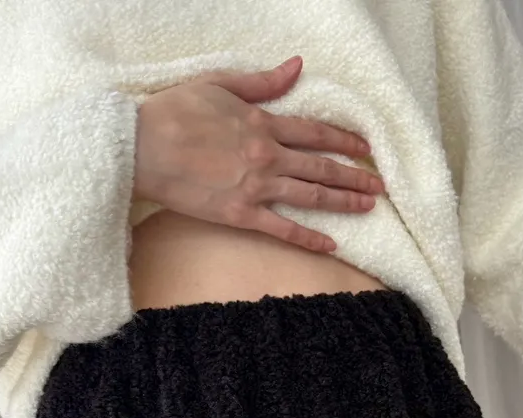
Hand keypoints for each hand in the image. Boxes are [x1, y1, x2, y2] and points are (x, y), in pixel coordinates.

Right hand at [132, 56, 384, 253]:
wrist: (141, 147)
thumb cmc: (174, 112)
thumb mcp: (220, 84)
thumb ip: (262, 82)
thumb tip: (296, 67)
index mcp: (262, 123)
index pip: (315, 132)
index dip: (344, 140)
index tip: (367, 149)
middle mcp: (267, 156)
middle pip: (321, 167)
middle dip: (354, 176)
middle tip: (381, 185)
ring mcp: (256, 187)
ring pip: (311, 196)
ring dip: (343, 202)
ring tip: (368, 207)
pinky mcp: (240, 214)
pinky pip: (283, 229)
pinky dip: (309, 238)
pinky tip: (332, 245)